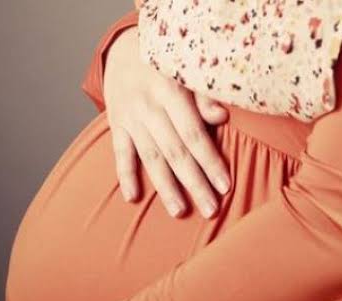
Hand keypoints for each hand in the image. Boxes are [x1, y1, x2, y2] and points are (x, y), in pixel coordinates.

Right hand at [103, 26, 230, 218]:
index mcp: (171, 90)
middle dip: (194, 183)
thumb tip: (222, 116)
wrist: (122, 48)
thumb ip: (204, 94)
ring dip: (165, 187)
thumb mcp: (187, 68)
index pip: (194, 133)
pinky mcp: (115, 123)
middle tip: (211, 210)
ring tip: (180, 212)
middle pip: (175, 151)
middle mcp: (148, 105)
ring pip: (150, 157)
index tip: (225, 186)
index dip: (210, 161)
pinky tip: (133, 197)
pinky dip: (125, 175)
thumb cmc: (167, 62)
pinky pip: (120, 152)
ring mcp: (130, 116)